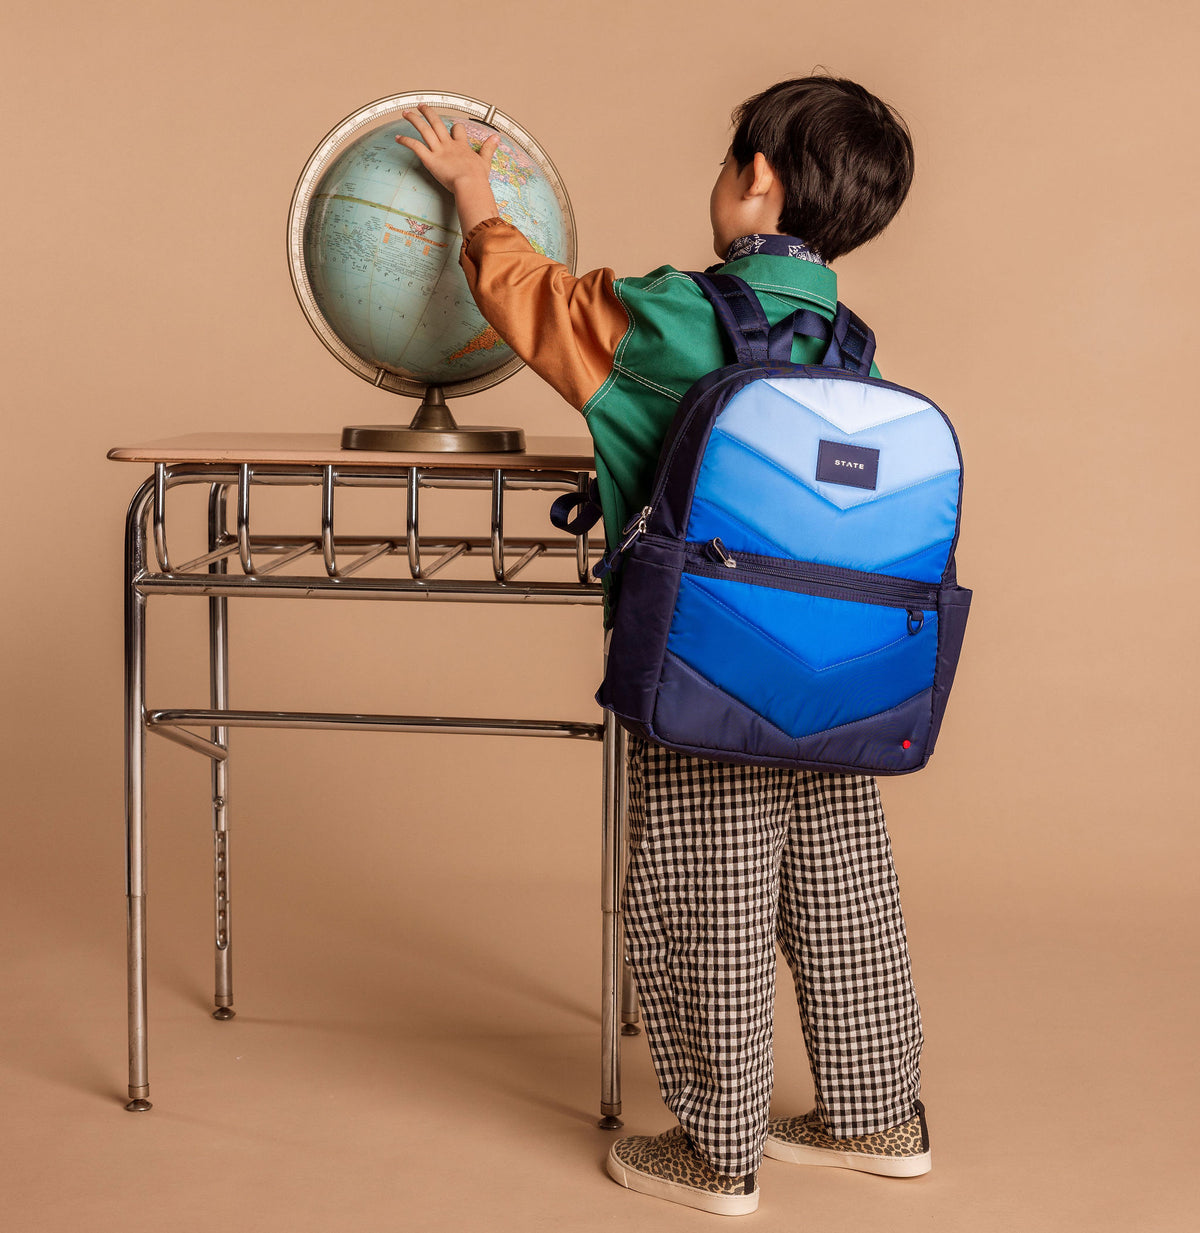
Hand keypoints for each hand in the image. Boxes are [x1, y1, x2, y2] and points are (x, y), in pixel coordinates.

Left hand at [396, 105, 503, 236]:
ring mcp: (438, 151)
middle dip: (428, 113)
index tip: (452, 126)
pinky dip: (406, 141)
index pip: (457, 130)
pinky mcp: (430, 159)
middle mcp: (449, 145)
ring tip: (406, 112)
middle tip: (421, 106)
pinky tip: (397, 137)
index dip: (454, 128)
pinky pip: (416, 146)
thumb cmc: (477, 178)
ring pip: (424, 130)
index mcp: (461, 146)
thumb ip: (489, 149)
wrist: (470, 185)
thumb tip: (496, 137)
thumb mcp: (485, 161)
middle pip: (437, 123)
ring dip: (414, 119)